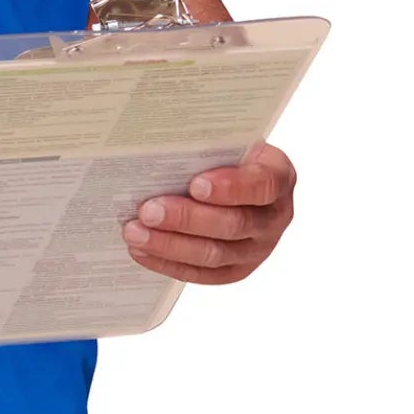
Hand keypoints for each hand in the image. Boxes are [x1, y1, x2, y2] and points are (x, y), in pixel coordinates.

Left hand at [120, 141, 295, 284]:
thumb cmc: (228, 153)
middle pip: (233, 224)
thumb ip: (206, 141)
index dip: (231, 188)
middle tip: (148, 211)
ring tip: (135, 232)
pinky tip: (142, 250)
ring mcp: (257, 248)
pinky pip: (202, 273)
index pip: (262, 185)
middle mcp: (274, 217)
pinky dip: (168, 263)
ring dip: (170, 244)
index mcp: (278, 177)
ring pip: (215, 254)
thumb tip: (159, 144)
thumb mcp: (229, 139)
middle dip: (186, 219)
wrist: (239, 178)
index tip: (196, 185)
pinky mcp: (236, 269)